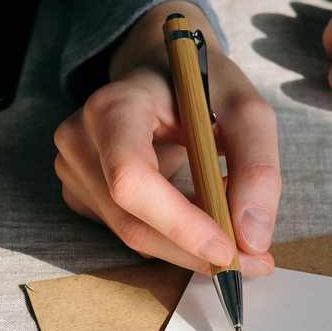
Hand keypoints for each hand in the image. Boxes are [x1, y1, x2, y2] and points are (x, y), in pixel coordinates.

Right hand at [55, 0, 279, 274]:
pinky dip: (171, 237)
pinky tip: (199, 214)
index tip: (229, 249)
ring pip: (132, 235)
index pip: (132, 179)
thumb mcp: (246, 109)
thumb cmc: (202, 84)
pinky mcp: (80, 192)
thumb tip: (253, 239)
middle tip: (254, 262)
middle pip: (132, 221)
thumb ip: (257, 167)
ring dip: (188, 246)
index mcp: (113, 107)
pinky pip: (128, 230)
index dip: (179, 223)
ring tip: (234, 226)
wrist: (160, 68)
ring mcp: (73, 168)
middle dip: (195, 250)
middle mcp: (80, 139)